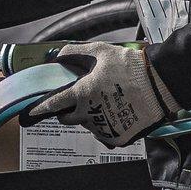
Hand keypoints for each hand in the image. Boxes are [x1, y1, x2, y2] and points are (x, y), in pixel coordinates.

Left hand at [38, 43, 179, 147]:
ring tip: (106, 103)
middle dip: (67, 112)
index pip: (53, 104)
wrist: (158, 85)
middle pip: (67, 119)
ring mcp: (103, 128)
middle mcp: (88, 114)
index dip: (40, 108)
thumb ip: (75, 52)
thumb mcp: (100, 52)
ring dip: (90, 117)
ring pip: (87, 125)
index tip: (32, 112)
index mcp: (81, 94)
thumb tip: (58, 55)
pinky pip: (104, 134)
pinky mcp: (116, 137)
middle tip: (79, 102)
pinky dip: (106, 126)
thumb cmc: (129, 67)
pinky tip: (116, 113)